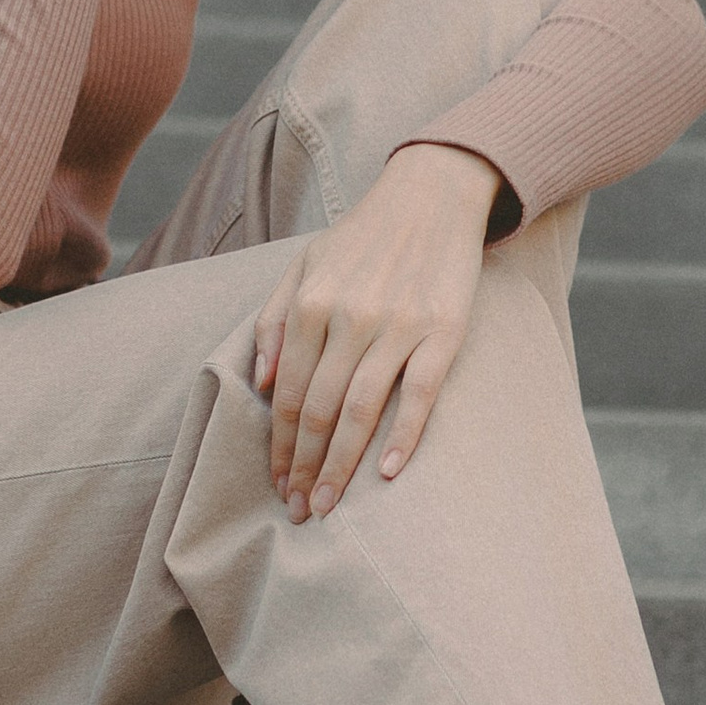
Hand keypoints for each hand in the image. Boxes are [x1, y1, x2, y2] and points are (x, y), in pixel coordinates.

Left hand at [253, 142, 503, 517]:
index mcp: (311, 303)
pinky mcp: (443, 331)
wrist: (433, 194)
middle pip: (319, 410)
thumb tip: (262, 383)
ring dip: (340, 465)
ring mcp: (397, 326)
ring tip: (329, 505)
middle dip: (304, 467)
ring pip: (360, 410)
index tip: (277, 485)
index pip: (288, 394)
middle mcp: (349, 317)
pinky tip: (388, 473)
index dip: (279, 446)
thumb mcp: (304, 264)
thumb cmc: (363, 236)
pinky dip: (403, 436)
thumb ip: (275, 319)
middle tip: (299, 511)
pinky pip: (419, 393)